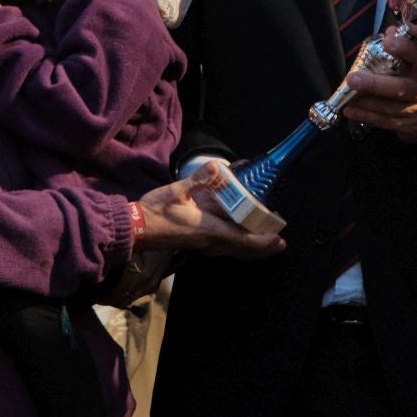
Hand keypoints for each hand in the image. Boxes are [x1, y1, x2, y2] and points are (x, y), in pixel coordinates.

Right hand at [137, 175, 285, 259]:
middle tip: (280, 242)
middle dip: (263, 247)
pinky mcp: (197, 242)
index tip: (278, 239)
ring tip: (266, 239)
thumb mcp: (176, 191)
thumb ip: (199, 179)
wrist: (136, 229)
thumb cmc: (154, 212)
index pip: (242, 239)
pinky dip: (238, 243)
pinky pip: (224, 247)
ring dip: (252, 247)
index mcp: (208, 230)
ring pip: (234, 250)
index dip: (262, 240)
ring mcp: (203, 244)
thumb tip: (218, 167)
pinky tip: (239, 233)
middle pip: (243, 250)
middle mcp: (209, 241)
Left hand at [343, 28, 416, 144]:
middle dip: (375, 84)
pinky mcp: (408, 126)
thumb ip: (405, 47)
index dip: (404, 49)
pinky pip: (384, 121)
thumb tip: (390, 31)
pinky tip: (350, 110)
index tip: (387, 42)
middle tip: (353, 79)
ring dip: (365, 102)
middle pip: (400, 88)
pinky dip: (366, 116)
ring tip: (347, 95)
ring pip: (389, 107)